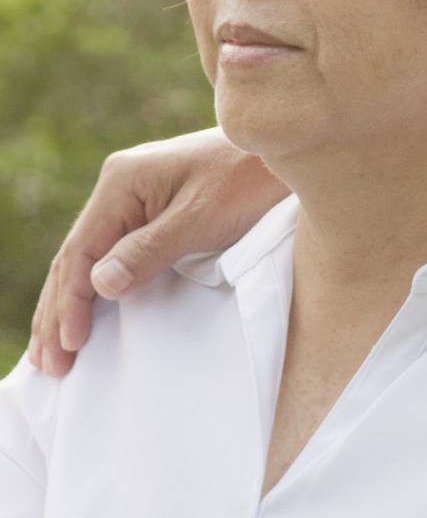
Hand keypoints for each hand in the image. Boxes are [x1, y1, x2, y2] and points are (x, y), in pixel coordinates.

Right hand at [26, 128, 289, 376]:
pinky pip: (112, 252)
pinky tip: (85, 313)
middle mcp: (120, 186)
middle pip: (75, 258)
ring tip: (52, 354)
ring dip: (69, 304)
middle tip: (50, 366)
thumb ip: (151, 249)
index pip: (81, 252)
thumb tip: (99, 284)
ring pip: (88, 258)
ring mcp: (134, 196)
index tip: (69, 346)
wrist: (286, 151)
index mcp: (122, 182)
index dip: (71, 303)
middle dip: (59, 312)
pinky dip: (95, 287)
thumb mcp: (203, 217)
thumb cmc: (250, 180)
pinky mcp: (153, 208)